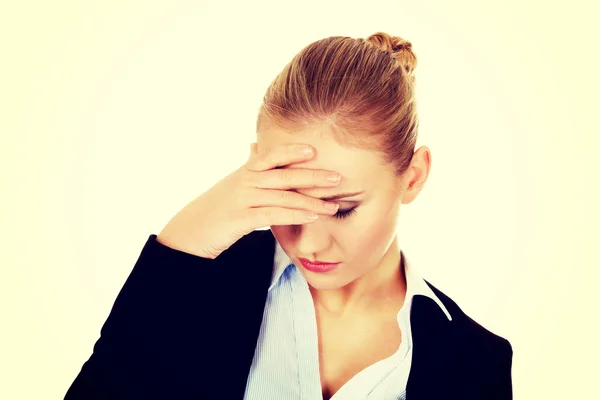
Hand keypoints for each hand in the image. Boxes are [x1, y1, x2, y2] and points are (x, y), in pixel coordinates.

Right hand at [157, 143, 341, 258]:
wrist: (191, 232)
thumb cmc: (216, 208)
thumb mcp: (233, 183)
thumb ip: (249, 165)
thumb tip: (255, 145)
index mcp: (245, 172)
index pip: (271, 155)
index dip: (292, 151)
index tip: (315, 150)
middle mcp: (245, 181)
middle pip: (283, 175)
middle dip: (313, 176)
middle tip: (338, 177)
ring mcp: (242, 199)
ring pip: (282, 196)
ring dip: (311, 200)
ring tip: (333, 205)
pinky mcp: (241, 219)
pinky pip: (274, 215)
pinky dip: (295, 214)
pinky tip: (312, 217)